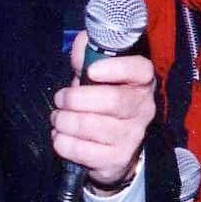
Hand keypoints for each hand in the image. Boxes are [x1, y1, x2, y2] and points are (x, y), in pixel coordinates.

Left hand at [51, 32, 154, 187]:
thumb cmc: (103, 103)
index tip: (91, 71)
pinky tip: (61, 136)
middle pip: (112, 101)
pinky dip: (62, 142)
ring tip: (58, 118)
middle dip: (75, 98)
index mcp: (140, 83)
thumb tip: (81, 42)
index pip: (140, 71)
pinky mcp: (116, 159)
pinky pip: (81, 150)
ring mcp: (131, 136)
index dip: (115, 69)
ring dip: (64, 121)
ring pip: (91, 126)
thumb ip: (88, 57)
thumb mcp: (97, 77)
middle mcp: (142, 109)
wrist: (115, 149)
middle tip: (60, 99)